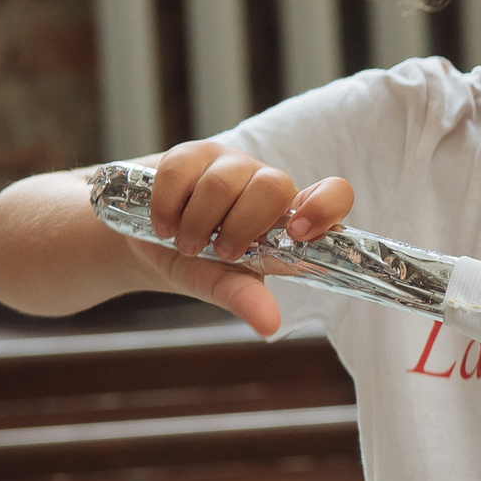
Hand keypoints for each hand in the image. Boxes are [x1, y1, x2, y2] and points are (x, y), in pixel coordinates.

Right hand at [130, 141, 352, 335]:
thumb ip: (247, 298)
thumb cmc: (200, 264)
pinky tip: (163, 225)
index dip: (324, 207)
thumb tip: (268, 326)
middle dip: (241, 226)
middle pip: (274, 186)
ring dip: (199, 221)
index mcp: (289, 217)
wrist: (147, 245)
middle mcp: (266, 185)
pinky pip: (180, 171)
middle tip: (220, 253)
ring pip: (224, 181)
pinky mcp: (191, 154)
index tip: (297, 233)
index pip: (333, 194)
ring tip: (186, 244)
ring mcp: (230, 164)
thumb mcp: (223, 285)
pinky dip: (168, 205)